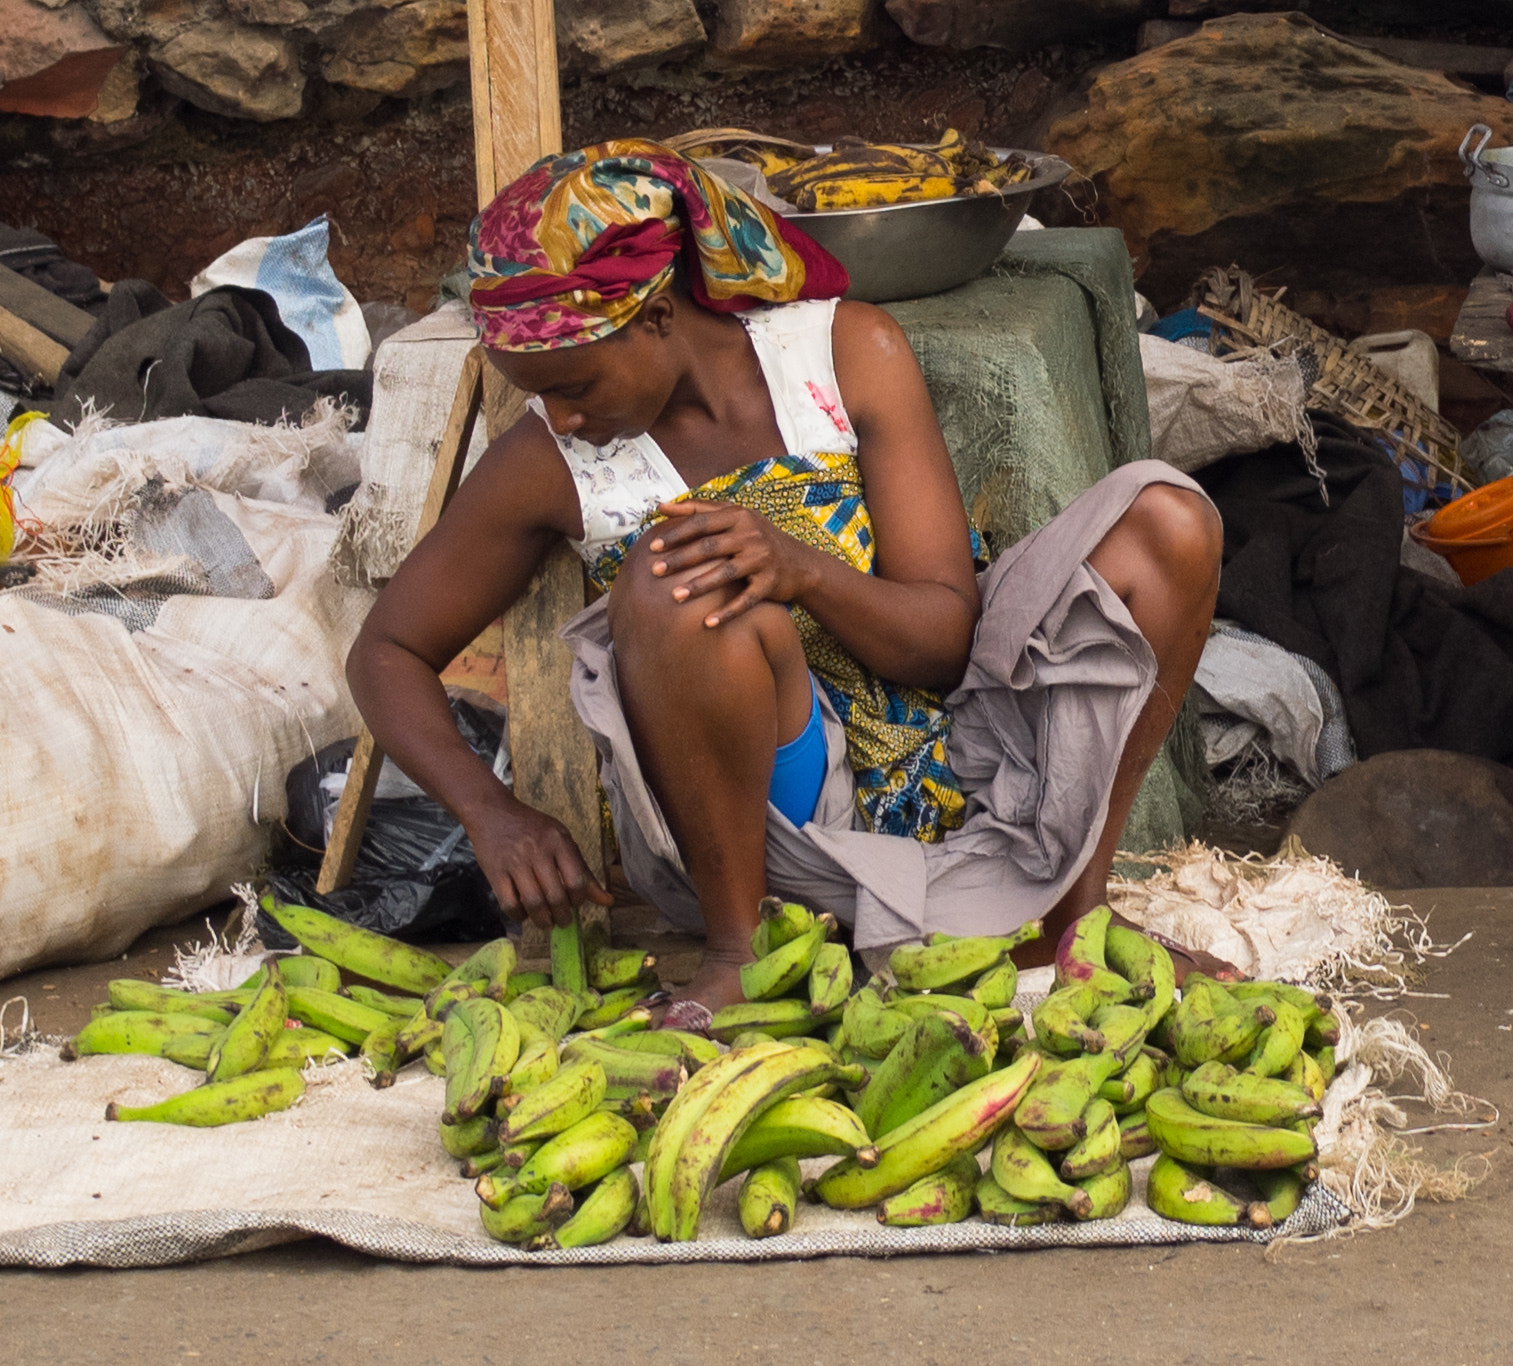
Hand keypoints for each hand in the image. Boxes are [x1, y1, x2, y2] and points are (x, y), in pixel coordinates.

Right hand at [464, 793, 612, 929]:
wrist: (492, 812)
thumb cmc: (532, 828)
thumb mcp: (561, 840)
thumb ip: (583, 870)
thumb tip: (608, 901)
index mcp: (558, 842)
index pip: (576, 881)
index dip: (579, 899)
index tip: (576, 903)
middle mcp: (538, 852)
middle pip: (555, 896)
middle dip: (563, 916)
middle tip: (562, 920)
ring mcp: (514, 863)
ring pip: (533, 903)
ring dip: (543, 920)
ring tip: (546, 922)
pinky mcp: (495, 873)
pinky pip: (509, 904)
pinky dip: (519, 916)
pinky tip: (524, 914)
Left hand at [646, 499, 814, 626]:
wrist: (800, 563)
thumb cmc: (757, 538)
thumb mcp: (734, 517)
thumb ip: (698, 509)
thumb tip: (660, 506)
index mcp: (738, 516)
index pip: (701, 523)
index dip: (676, 534)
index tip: (652, 546)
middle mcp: (751, 535)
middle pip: (709, 547)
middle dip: (680, 559)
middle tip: (655, 571)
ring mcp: (762, 559)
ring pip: (725, 573)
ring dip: (698, 586)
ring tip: (675, 596)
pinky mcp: (770, 583)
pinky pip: (746, 600)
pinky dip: (727, 612)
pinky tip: (708, 623)